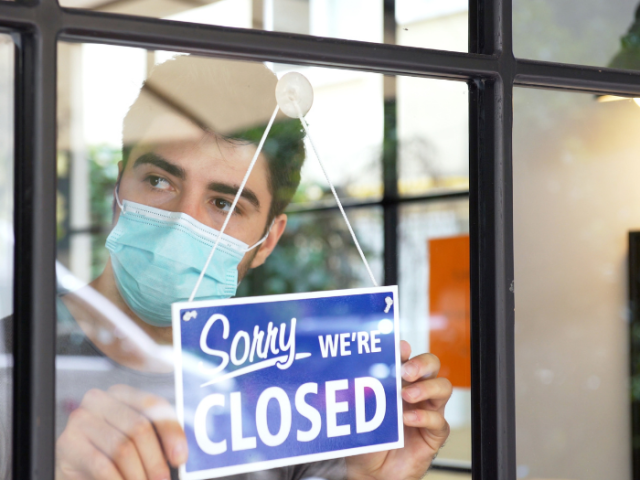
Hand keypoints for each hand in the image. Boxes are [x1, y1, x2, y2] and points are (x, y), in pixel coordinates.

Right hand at [56, 384, 187, 479]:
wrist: (74, 468)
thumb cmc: (109, 453)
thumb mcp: (135, 441)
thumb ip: (155, 440)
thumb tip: (178, 457)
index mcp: (122, 394)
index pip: (154, 406)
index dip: (171, 433)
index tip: (180, 459)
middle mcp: (100, 400)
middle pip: (139, 427)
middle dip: (155, 460)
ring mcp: (81, 419)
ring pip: (122, 447)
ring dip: (138, 474)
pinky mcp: (68, 442)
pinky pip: (101, 464)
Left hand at [345, 340, 451, 479]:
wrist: (371, 472)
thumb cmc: (366, 439)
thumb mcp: (359, 412)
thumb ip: (362, 391)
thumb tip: (358, 370)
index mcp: (398, 381)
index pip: (408, 356)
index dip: (405, 350)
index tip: (397, 349)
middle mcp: (416, 391)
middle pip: (432, 365)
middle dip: (422, 363)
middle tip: (406, 371)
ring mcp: (427, 410)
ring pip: (443, 387)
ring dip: (426, 387)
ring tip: (407, 395)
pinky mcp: (433, 434)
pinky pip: (439, 421)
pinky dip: (424, 417)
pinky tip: (408, 419)